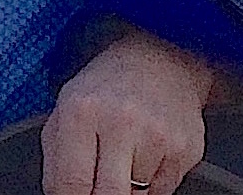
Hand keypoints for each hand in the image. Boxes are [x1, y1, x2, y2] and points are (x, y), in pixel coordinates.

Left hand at [42, 27, 216, 194]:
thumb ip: (56, 158)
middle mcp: (121, 123)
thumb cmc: (107, 88)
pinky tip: (145, 155)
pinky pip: (163, 191)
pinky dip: (150, 184)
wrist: (161, 60)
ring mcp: (158, 137)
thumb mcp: (64, 110)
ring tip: (122, 159)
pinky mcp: (186, 150)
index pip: (71, 183)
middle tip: (97, 185)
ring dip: (126, 189)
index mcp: (81, 112)